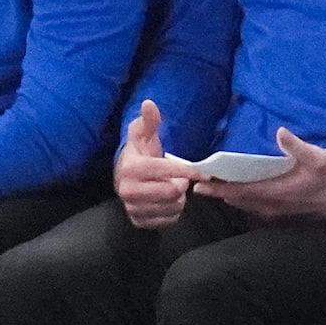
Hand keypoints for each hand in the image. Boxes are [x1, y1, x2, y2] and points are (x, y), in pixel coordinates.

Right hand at [116, 100, 198, 230]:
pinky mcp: (138, 221)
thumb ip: (149, 120)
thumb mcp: (143, 134)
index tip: (201, 172)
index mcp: (130, 167)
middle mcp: (127, 190)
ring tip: (172, 188)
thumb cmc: (139, 154)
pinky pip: (167, 220)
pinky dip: (173, 212)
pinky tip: (168, 201)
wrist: (124, 177)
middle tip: (181, 179)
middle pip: (171, 192)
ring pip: (171, 207)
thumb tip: (149, 103)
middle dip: (181, 185)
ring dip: (178, 199)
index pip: (165, 170)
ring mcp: (132, 208)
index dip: (186, 170)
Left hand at [209, 127, 325, 220]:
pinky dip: (243, 200)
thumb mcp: (317, 158)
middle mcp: (269, 205)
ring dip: (229, 196)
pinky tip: (240, 193)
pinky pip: (254, 208)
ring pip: (244, 205)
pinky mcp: (281, 215)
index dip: (217, 187)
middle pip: (236, 199)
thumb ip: (296, 146)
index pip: (237, 190)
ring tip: (214, 186)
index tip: (199, 183)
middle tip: (199, 183)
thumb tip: (280, 131)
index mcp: (273, 192)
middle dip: (218, 191)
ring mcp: (274, 212)